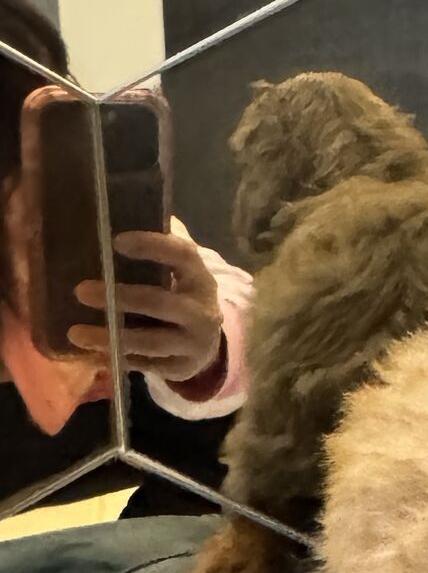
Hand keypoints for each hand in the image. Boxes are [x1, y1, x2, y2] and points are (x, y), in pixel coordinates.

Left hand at [69, 230, 223, 383]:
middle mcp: (202, 311)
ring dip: (112, 336)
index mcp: (201, 278)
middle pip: (161, 303)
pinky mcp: (181, 368)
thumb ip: (162, 245)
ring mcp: (193, 343)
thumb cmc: (182, 294)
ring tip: (75, 333)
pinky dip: (117, 359)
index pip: (182, 256)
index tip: (116, 241)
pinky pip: (145, 365)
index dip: (152, 247)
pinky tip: (92, 353)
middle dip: (121, 298)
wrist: (207, 342)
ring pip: (151, 342)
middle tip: (80, 291)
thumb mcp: (180, 271)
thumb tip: (127, 205)